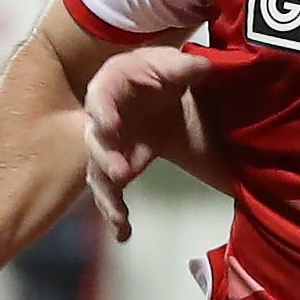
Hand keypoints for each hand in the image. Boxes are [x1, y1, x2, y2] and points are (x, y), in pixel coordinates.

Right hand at [82, 45, 216, 240]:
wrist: (165, 90)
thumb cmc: (163, 72)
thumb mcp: (176, 65)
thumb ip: (186, 68)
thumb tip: (204, 67)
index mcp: (111, 85)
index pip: (100, 97)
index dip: (103, 112)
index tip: (112, 127)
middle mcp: (103, 117)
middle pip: (96, 140)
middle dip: (106, 158)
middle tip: (121, 173)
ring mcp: (110, 145)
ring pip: (98, 173)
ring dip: (108, 195)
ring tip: (120, 217)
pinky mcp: (119, 165)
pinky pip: (112, 191)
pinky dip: (115, 212)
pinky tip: (123, 233)